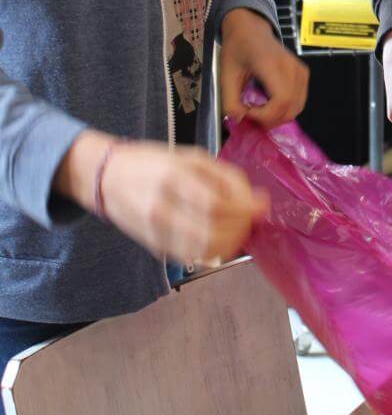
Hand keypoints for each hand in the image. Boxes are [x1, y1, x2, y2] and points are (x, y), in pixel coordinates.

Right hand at [55, 134, 267, 263]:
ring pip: (203, 250)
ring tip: (239, 229)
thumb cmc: (153, 161)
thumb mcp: (190, 156)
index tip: (262, 206)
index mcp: (172, 177)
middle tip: (251, 218)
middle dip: (241, 227)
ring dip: (231, 243)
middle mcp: (162, 207)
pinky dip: (214, 252)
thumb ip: (225, 177)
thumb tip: (257, 201)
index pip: (216, 204)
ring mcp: (156, 231)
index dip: (244, 209)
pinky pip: (192, 257)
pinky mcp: (154, 247)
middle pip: (212, 230)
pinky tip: (221, 238)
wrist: (107, 178)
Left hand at [220, 8, 308, 130]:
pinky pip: (299, 101)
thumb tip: (239, 119)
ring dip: (278, 117)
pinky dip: (286, 109)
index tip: (248, 112)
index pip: (281, 100)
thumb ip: (230, 100)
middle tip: (252, 115)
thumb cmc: (238, 48)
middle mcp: (291, 67)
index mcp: (271, 64)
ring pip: (297, 107)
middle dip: (270, 120)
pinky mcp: (303, 74)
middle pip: (291, 107)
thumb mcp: (226, 74)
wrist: (250, 29)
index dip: (266, 115)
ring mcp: (300, 71)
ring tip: (260, 110)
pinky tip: (270, 104)